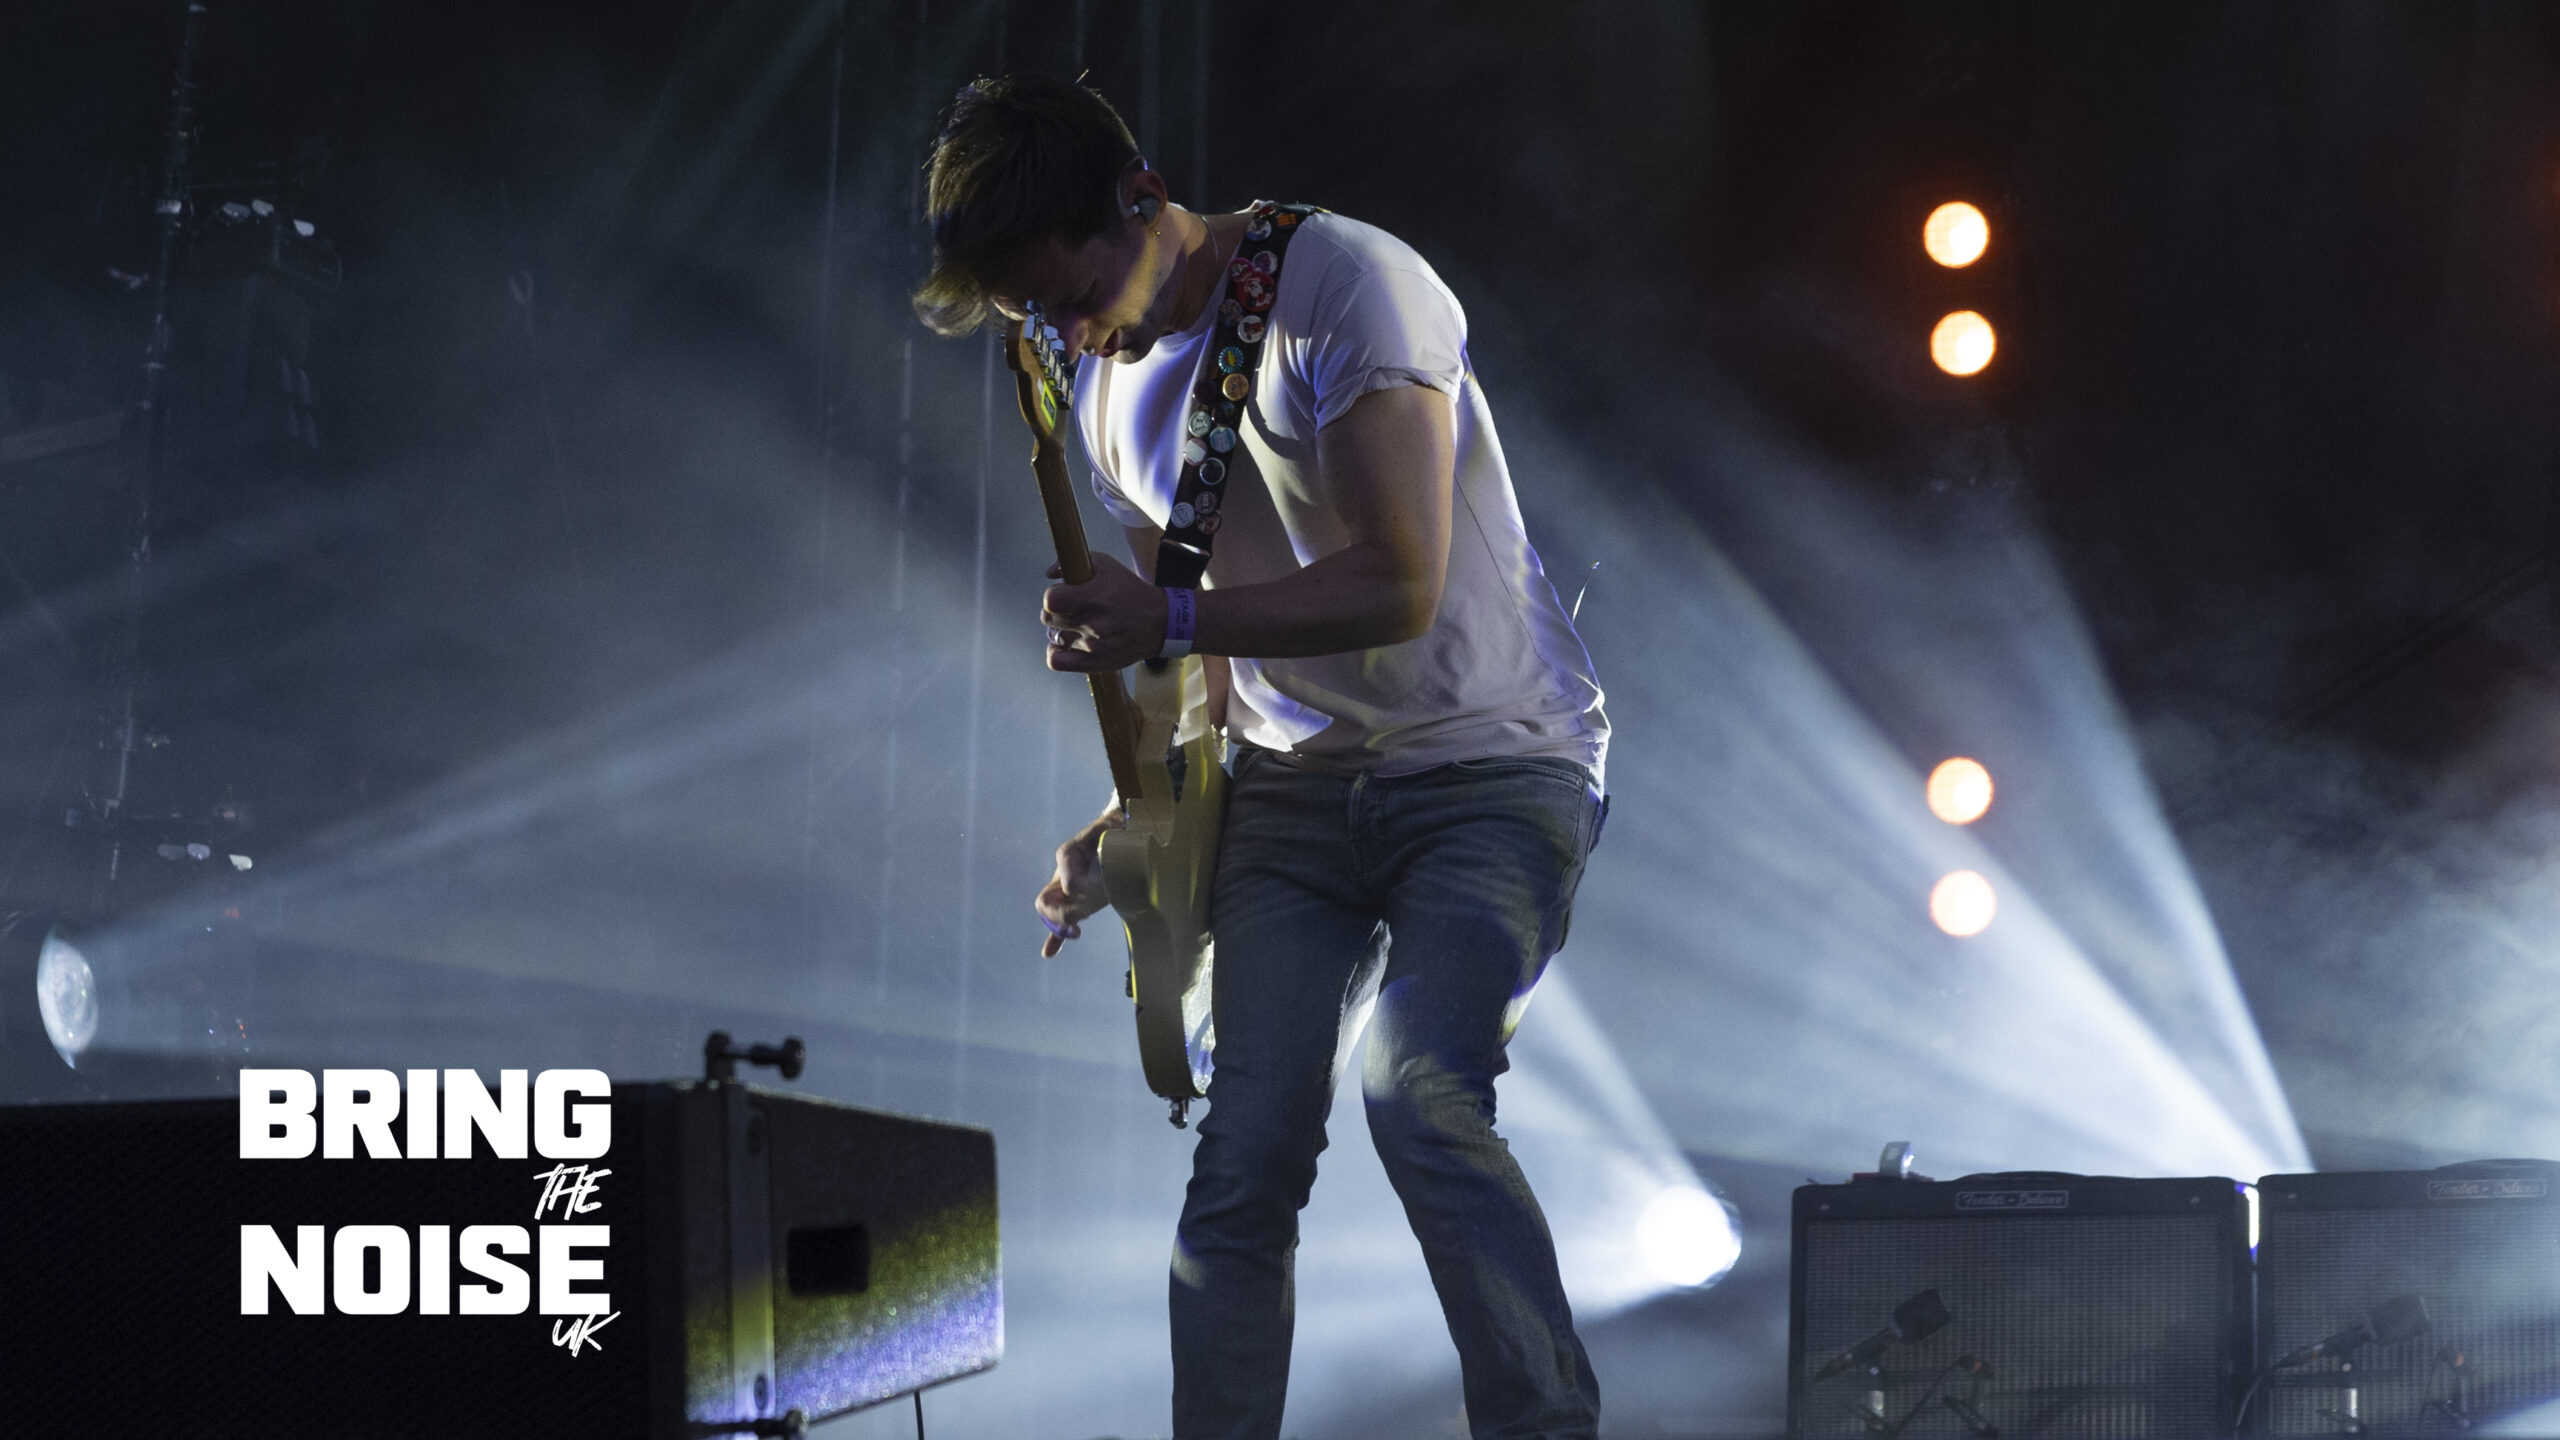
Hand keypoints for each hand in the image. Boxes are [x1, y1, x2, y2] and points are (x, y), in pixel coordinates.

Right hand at [1035, 809, 1121, 957]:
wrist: (1119, 832)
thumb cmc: (1113, 831)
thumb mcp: (1106, 830)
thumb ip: (1101, 842)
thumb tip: (1094, 867)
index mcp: (1068, 855)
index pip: (1068, 883)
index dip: (1078, 890)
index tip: (1091, 892)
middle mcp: (1063, 876)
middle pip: (1046, 903)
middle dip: (1062, 915)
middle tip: (1081, 921)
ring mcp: (1067, 890)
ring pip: (1051, 913)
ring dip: (1060, 927)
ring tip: (1076, 932)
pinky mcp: (1077, 901)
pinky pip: (1060, 920)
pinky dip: (1055, 937)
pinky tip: (1049, 953)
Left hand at [1043, 554, 1168, 672]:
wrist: (1159, 623)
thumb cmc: (1130, 592)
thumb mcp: (1107, 566)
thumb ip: (1074, 562)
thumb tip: (1050, 574)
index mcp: (1095, 596)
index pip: (1051, 600)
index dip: (1052, 596)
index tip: (1062, 595)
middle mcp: (1093, 623)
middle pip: (1048, 618)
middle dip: (1055, 611)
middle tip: (1067, 610)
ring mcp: (1093, 646)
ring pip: (1054, 638)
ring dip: (1060, 630)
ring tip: (1074, 625)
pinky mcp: (1094, 663)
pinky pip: (1057, 661)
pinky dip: (1055, 653)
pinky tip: (1064, 645)